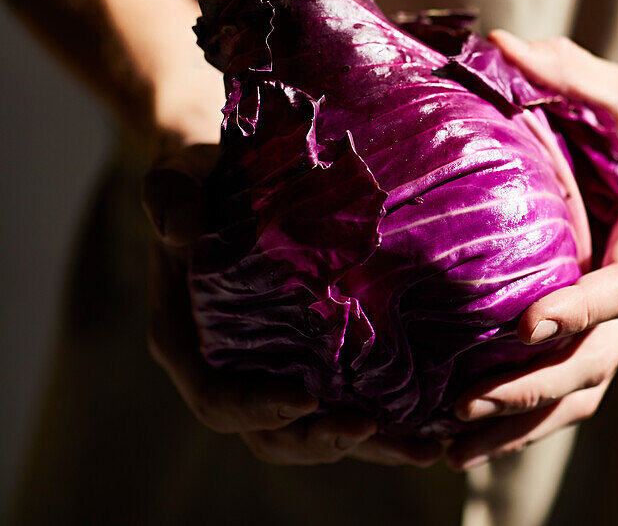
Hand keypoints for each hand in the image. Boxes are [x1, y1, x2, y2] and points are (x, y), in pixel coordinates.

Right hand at [143, 137, 441, 466]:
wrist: (234, 178)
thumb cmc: (202, 180)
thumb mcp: (176, 178)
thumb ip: (171, 201)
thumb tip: (180, 231)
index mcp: (189, 342)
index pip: (218, 399)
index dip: (258, 408)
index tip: (305, 400)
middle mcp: (234, 368)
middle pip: (273, 432)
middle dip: (322, 440)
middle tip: (374, 429)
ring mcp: (278, 369)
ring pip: (319, 429)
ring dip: (370, 444)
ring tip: (426, 448)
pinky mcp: (318, 358)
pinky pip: (351, 400)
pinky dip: (391, 418)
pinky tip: (437, 422)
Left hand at [446, 31, 617, 469]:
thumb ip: (567, 71)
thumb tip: (499, 43)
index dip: (582, 306)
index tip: (527, 324)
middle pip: (602, 355)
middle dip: (538, 384)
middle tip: (467, 403)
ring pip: (586, 385)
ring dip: (527, 420)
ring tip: (453, 446)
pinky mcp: (603, 326)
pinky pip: (573, 383)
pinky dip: (531, 417)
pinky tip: (472, 440)